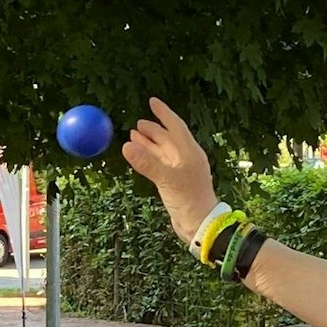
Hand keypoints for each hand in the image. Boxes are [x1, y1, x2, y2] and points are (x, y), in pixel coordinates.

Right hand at [121, 98, 217, 241]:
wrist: (200, 225)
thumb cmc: (188, 200)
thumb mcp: (167, 179)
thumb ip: (147, 162)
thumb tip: (126, 145)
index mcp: (189, 152)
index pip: (175, 126)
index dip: (163, 113)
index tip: (152, 101)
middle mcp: (186, 158)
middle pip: (167, 138)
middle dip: (153, 129)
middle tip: (137, 123)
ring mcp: (180, 171)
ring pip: (162, 152)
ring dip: (149, 143)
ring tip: (133, 136)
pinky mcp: (174, 182)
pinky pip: (159, 164)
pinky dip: (149, 158)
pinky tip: (139, 156)